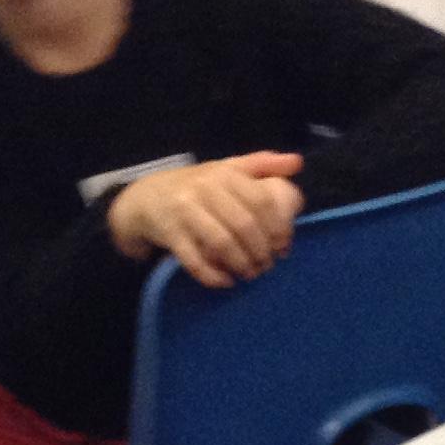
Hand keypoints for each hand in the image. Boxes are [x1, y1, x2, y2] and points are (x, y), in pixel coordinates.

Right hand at [108, 153, 305, 288]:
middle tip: (267, 265)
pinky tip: (226, 281)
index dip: (278, 227)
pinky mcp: (170, 234)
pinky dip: (215, 276)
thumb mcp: (228, 168)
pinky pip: (196, 261)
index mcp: (224, 173)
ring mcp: (185, 211)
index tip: (283, 245)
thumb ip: (262, 164)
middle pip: (245, 225)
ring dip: (242, 264)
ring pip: (223, 243)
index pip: (261, 201)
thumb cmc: (198, 186)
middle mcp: (204, 188)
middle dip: (262, 251)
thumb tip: (297, 163)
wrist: (147, 198)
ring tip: (250, 273)